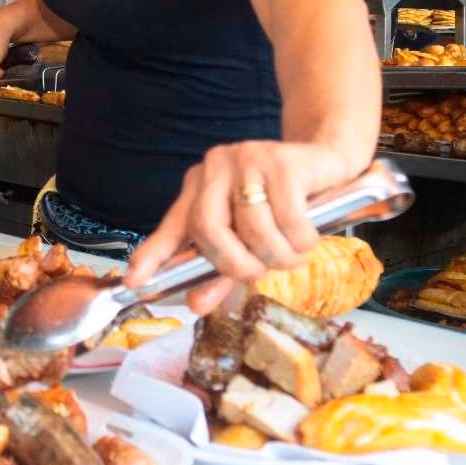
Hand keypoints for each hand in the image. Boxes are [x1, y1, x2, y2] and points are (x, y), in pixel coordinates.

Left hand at [124, 140, 368, 314]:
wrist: (329, 160)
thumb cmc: (286, 203)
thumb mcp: (249, 236)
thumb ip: (221, 268)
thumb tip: (195, 304)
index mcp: (200, 185)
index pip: (173, 225)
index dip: (153, 255)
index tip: (135, 282)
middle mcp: (217, 168)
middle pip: (209, 230)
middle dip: (235, 264)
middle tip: (259, 273)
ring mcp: (248, 160)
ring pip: (253, 229)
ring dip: (278, 256)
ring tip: (293, 255)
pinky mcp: (283, 161)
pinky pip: (288, 219)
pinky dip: (301, 240)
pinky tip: (308, 237)